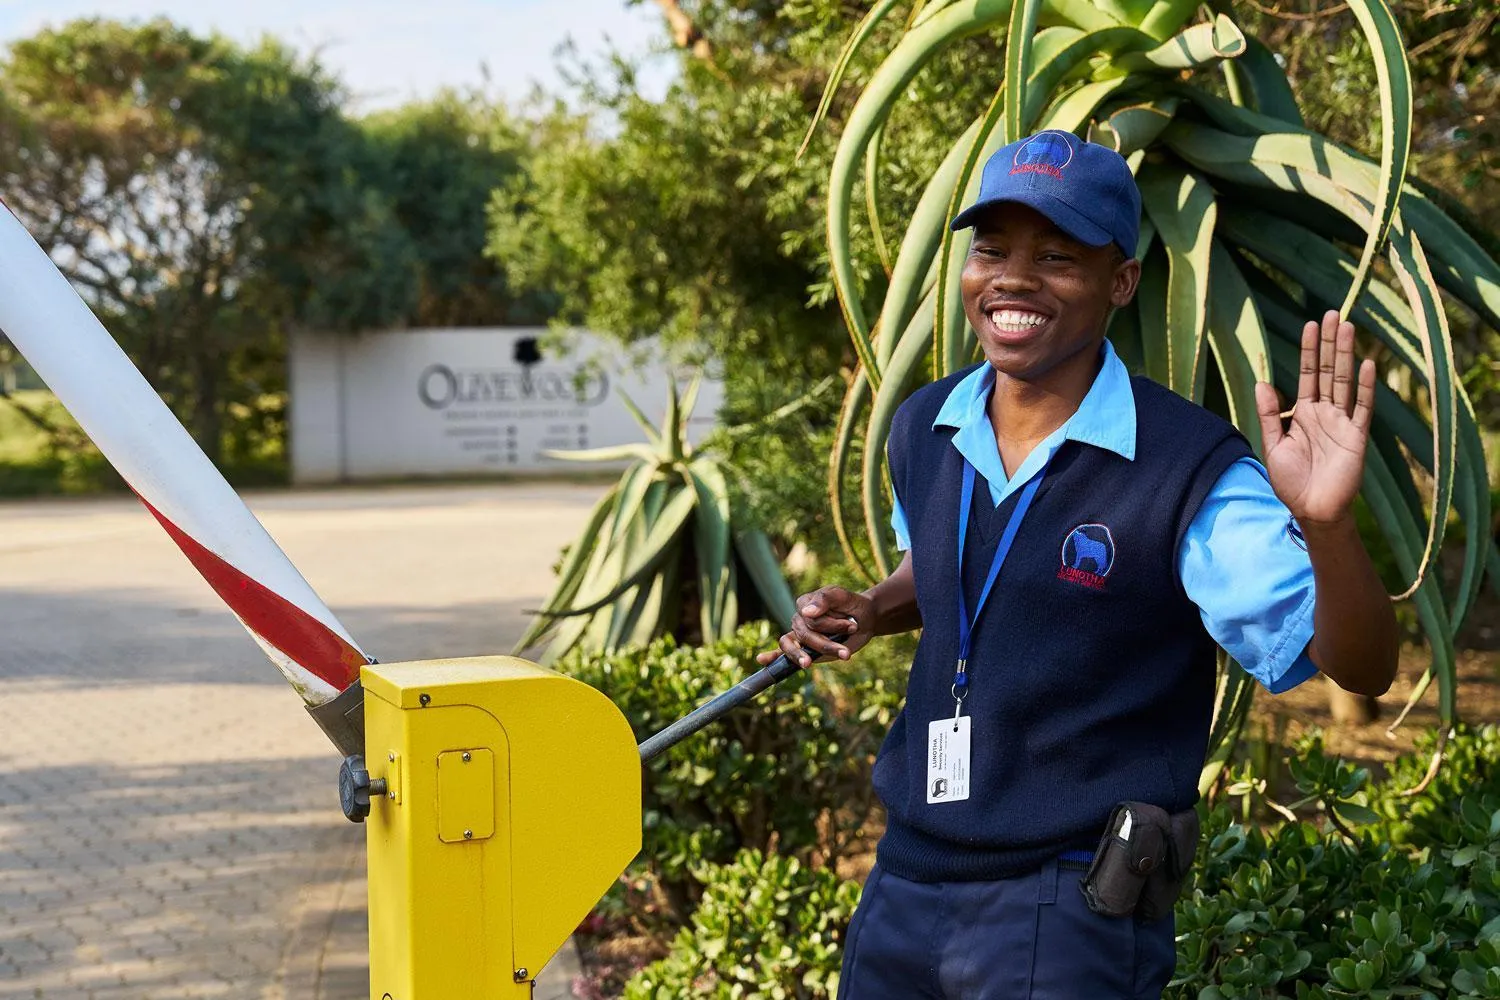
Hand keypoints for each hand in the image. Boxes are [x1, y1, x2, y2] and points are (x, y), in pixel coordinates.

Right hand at [756, 586, 876, 668]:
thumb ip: (825, 599)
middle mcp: (799, 618)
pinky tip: (762, 660)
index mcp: (805, 602)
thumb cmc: (853, 606)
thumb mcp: (844, 597)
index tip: (853, 626)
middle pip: (805, 634)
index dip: (830, 624)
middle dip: (827, 643)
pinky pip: (782, 652)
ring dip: (804, 656)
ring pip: (792, 646)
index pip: (810, 618)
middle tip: (847, 651)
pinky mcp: (803, 649)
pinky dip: (771, 657)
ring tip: (809, 663)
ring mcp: (799, 635)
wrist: (864, 620)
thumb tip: (805, 612)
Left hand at [1254, 310, 1374, 526]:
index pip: (1308, 375)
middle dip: (1329, 343)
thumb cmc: (1291, 482)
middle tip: (1332, 314)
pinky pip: (1362, 408)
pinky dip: (1364, 388)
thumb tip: (1262, 381)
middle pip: (1328, 371)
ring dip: (1346, 355)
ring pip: (1344, 382)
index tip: (1311, 325)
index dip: (1309, 350)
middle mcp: (1325, 413)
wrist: (1311, 510)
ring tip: (1347, 327)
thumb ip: (1269, 415)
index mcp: (1304, 414)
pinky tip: (1367, 365)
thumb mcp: (1273, 445)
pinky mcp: (1356, 437)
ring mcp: (1342, 423)